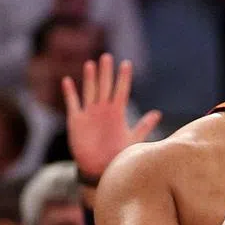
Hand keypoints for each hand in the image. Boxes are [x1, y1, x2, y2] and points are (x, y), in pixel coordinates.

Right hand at [64, 54, 161, 182]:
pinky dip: (70, 93)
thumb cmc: (116, 153)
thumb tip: (158, 113)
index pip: (121, 91)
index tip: (127, 63)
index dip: (124, 78)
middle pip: (105, 87)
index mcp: (117, 113)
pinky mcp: (76, 120)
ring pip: (90, 91)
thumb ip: (144, 126)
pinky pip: (73, 103)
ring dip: (90, 78)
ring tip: (91, 64)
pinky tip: (67, 80)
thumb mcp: (132, 139)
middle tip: (107, 56)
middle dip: (106, 72)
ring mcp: (89, 113)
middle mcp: (103, 110)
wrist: (98, 168)